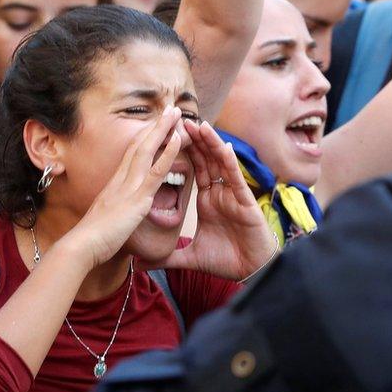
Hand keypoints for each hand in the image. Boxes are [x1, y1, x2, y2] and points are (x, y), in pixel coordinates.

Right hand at [67, 106, 184, 270]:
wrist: (82, 246)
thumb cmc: (93, 238)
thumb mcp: (105, 218)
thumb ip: (115, 210)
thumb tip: (120, 210)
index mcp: (115, 184)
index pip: (132, 154)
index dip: (145, 137)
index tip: (155, 123)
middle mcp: (122, 179)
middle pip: (140, 145)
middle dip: (155, 126)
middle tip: (170, 109)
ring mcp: (130, 185)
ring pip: (148, 150)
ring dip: (163, 130)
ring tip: (177, 113)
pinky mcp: (138, 197)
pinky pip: (156, 171)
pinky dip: (168, 153)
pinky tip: (178, 139)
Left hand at [150, 120, 276, 280]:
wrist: (250, 272)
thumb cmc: (225, 262)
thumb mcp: (189, 258)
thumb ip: (167, 257)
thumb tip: (141, 264)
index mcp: (207, 201)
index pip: (194, 170)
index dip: (184, 152)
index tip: (170, 134)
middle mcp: (220, 193)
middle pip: (206, 160)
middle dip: (194, 140)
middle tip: (180, 119)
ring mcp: (233, 195)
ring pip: (220, 163)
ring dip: (210, 144)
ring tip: (198, 124)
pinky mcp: (244, 201)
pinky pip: (235, 178)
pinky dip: (229, 162)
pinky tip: (223, 146)